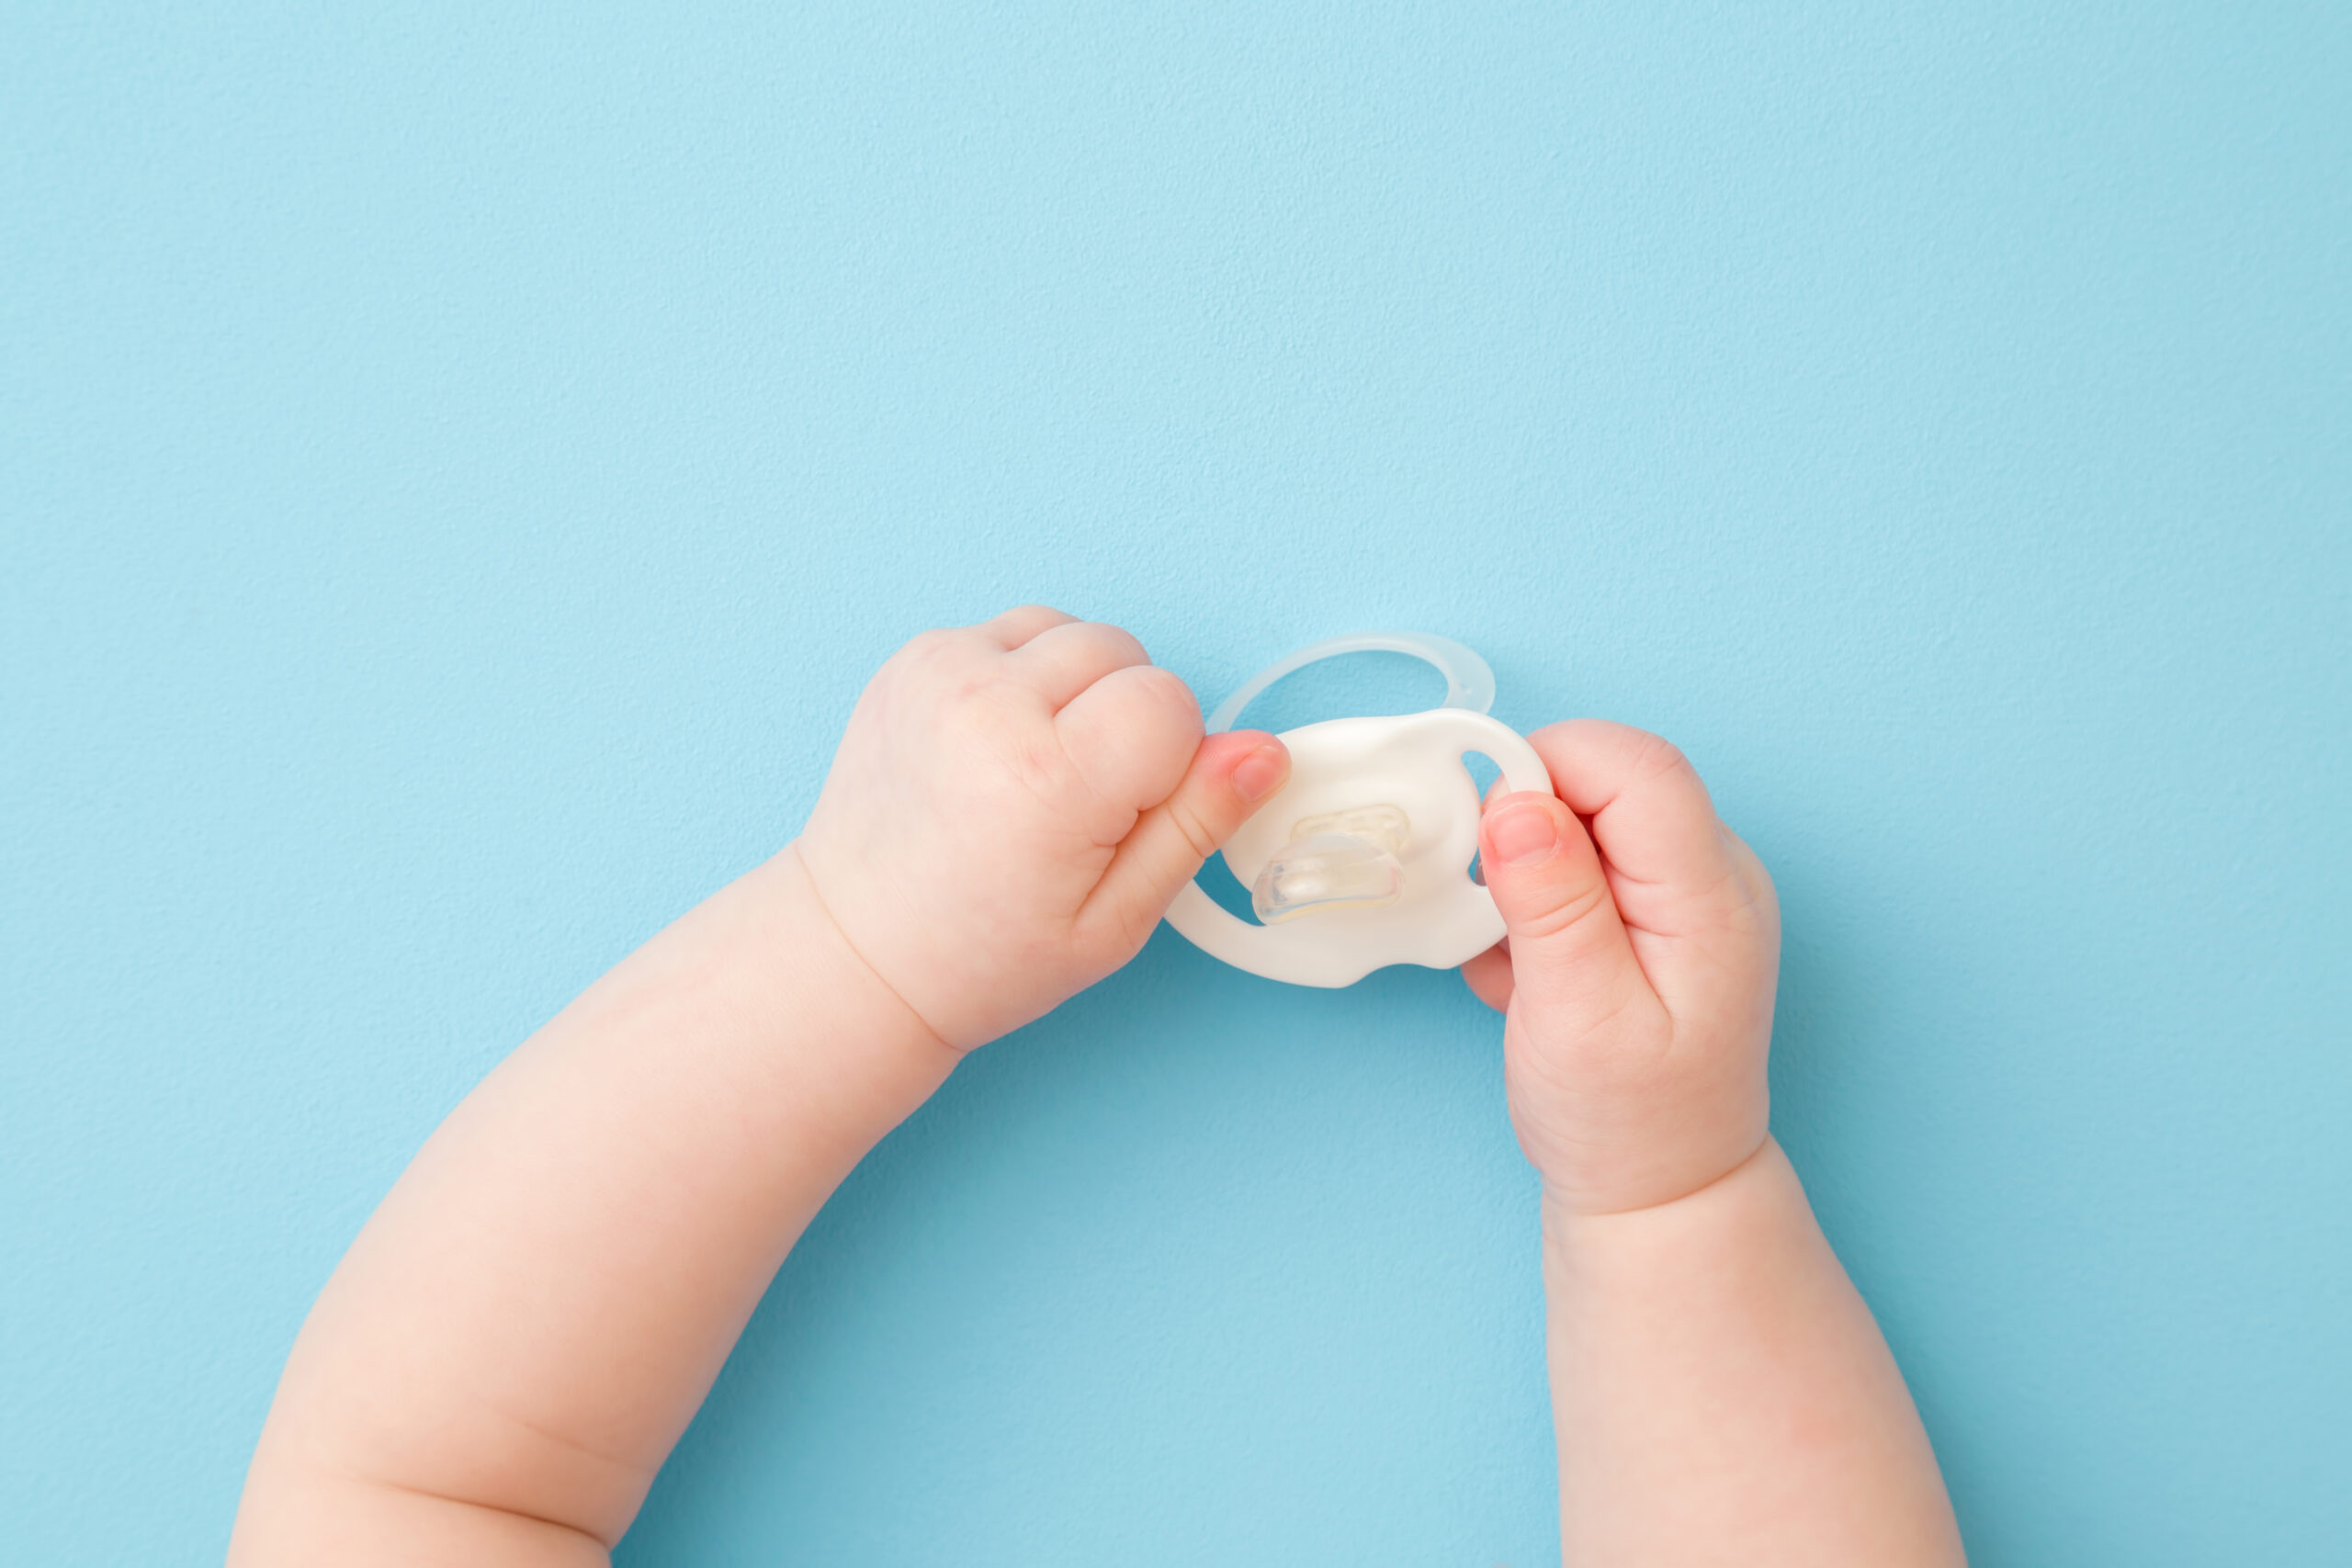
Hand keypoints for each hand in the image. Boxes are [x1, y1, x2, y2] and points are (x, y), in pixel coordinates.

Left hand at [795, 607, 1289, 1049]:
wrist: (857, 950)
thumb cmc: (986, 954)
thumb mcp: (1116, 920)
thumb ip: (1195, 824)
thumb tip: (1264, 751)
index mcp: (1046, 779)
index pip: (1171, 704)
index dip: (1168, 762)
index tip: (1119, 816)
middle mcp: (986, 706)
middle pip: (1125, 654)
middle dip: (1126, 718)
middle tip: (1076, 803)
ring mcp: (940, 672)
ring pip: (1073, 633)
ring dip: (1078, 687)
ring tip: (1037, 768)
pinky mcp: (913, 659)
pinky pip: (1014, 631)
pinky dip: (1024, 677)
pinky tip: (998, 747)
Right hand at [1462, 721, 1778, 1214]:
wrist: (1663, 1190)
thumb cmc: (1626, 1123)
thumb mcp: (1576, 1019)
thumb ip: (1552, 904)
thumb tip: (1516, 802)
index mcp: (1711, 898)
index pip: (1636, 766)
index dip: (1546, 770)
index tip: (1486, 833)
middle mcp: (1715, 876)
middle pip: (1610, 778)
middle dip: (1528, 825)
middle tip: (1495, 914)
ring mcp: (1688, 891)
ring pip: (1587, 815)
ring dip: (1527, 871)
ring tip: (1522, 960)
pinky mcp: (1655, 908)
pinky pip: (1583, 858)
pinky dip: (1537, 899)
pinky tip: (1534, 972)